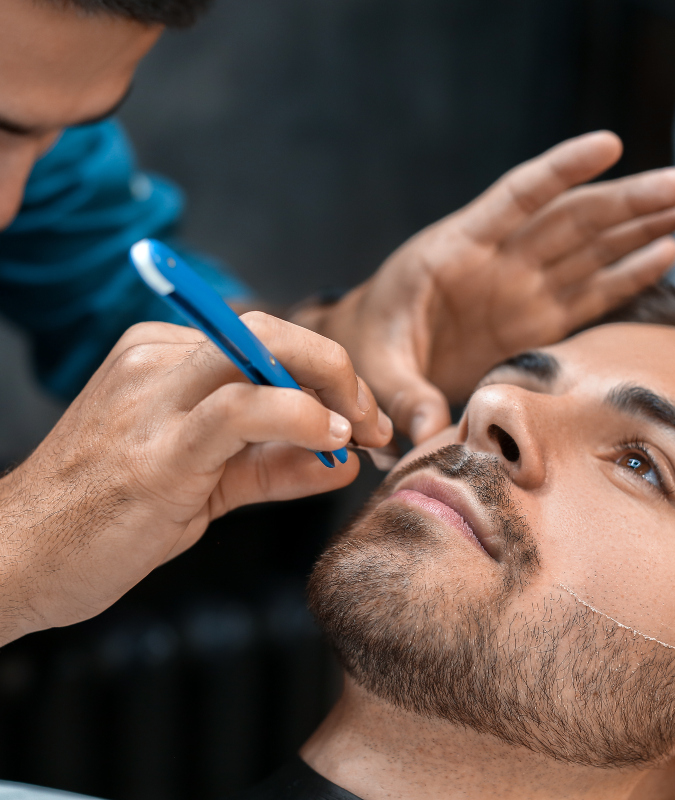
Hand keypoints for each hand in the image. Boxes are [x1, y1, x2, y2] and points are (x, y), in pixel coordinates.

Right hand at [0, 313, 390, 643]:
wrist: (15, 558)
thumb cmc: (104, 518)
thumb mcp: (205, 484)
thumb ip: (274, 466)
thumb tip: (344, 459)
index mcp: (161, 358)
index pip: (262, 342)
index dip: (323, 373)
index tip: (361, 416)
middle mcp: (155, 361)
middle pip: (268, 331)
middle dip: (336, 368)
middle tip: (374, 418)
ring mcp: (151, 397)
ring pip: (260, 351)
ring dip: (332, 387)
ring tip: (363, 431)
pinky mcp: (157, 446)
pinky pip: (241, 408)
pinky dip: (299, 416)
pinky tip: (332, 438)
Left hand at [305, 131, 674, 442]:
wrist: (364, 355)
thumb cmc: (363, 349)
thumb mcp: (374, 367)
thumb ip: (402, 395)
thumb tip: (431, 432)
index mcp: (453, 254)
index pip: (515, 200)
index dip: (560, 172)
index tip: (609, 145)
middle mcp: (496, 264)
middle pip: (571, 221)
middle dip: (628, 202)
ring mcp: (518, 291)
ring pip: (589, 249)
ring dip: (641, 227)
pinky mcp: (530, 322)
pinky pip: (585, 294)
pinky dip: (623, 275)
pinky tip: (665, 253)